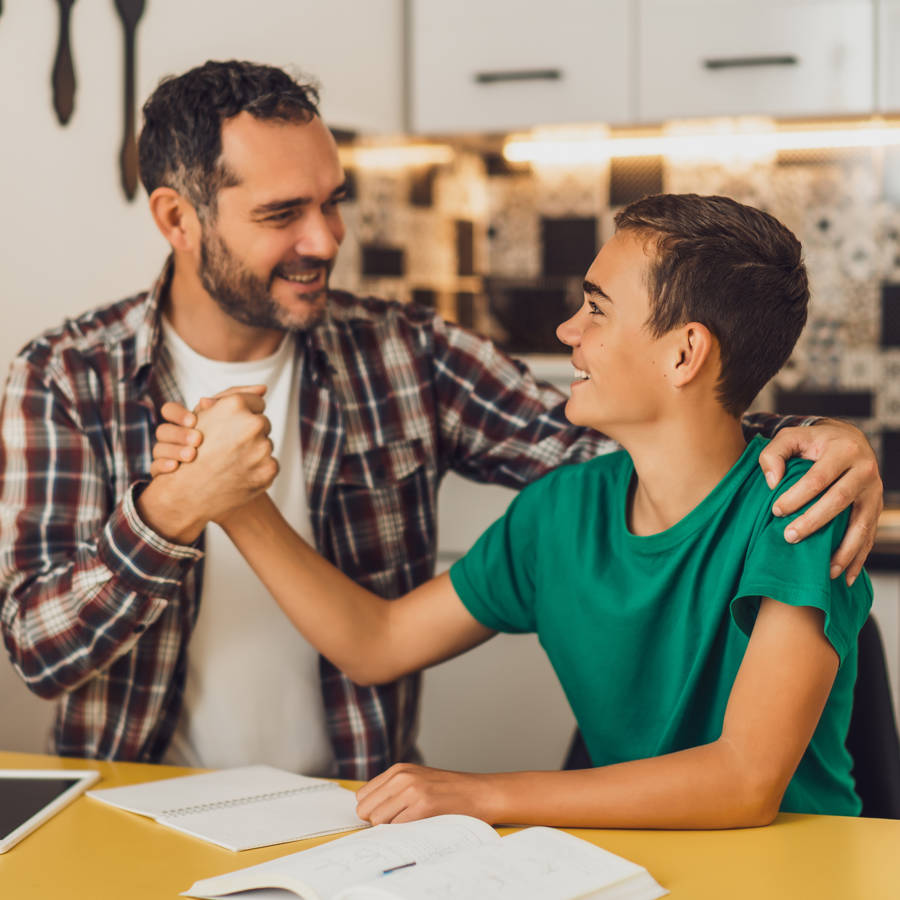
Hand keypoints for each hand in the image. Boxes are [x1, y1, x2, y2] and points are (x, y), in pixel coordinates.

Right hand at [138, 388, 276, 541]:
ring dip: (255, 450)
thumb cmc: (192, 450)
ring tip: (233, 461)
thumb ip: (234, 396)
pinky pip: (270, 463)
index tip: (234, 426)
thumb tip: (264, 389)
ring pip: (267, 443)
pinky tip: (240, 473)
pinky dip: (258, 468)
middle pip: (263, 423)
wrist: (187, 494)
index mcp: (235, 405)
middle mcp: (252, 424)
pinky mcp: (269, 469)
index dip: (245, 414)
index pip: (257, 402)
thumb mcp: (206, 416)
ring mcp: (263, 448)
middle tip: (232, 446)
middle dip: (250, 432)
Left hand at [355, 763, 497, 824]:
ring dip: (390, 827)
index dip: (372, 810)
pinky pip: (395, 827)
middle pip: (365, 809)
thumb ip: (393, 790)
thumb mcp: (417, 780)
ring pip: (377, 820)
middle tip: (398, 822)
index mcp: (398, 770)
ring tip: (411, 823)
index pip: (362, 796)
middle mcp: (402, 777)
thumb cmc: (449, 792)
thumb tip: (367, 812)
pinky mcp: (423, 805)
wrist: (480, 793)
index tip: (386, 816)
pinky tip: (419, 826)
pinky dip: (403, 832)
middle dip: (377, 820)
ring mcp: (412, 790)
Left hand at [757, 419, 882, 584]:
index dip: (797, 496)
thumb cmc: (813, 442)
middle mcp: (864, 471)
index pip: (818, 477)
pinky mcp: (876, 508)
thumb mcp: (790, 437)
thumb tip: (772, 482)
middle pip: (839, 500)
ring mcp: (874, 492)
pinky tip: (845, 577)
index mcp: (844, 451)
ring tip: (824, 571)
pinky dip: (858, 558)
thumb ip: (774, 453)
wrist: (849, 440)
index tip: (776, 510)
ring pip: (861, 524)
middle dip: (814, 522)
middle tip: (789, 537)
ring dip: (843, 550)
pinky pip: (869, 536)